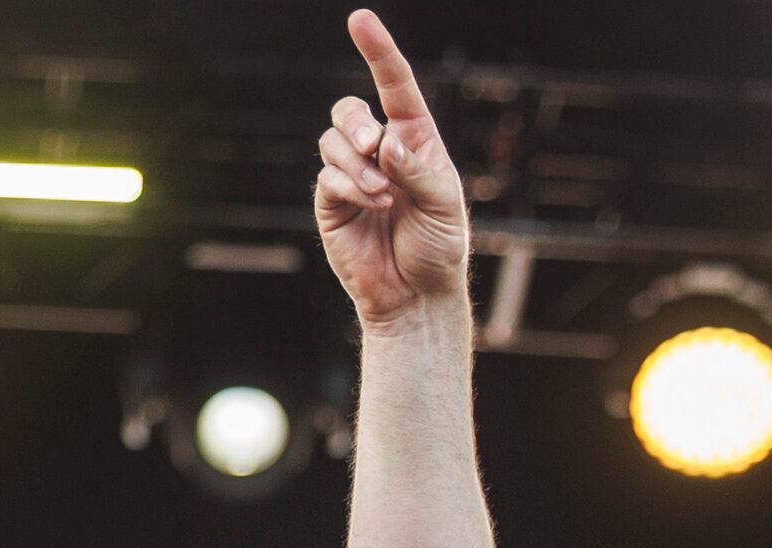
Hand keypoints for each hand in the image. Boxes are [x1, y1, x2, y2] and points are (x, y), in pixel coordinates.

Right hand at [315, 12, 472, 328]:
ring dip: (358, 166)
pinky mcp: (332, 201)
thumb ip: (418, 169)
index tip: (360, 20)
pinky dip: (349, 186)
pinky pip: (327, 175)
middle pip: (349, 109)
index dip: (378, 50)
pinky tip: (371, 207)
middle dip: (357, 123)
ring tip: (383, 197)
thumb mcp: (445, 204)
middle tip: (375, 148)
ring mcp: (352, 174)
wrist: (416, 295)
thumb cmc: (439, 247)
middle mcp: (380, 150)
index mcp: (414, 139)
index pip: (393, 85)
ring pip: (333, 141)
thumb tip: (386, 143)